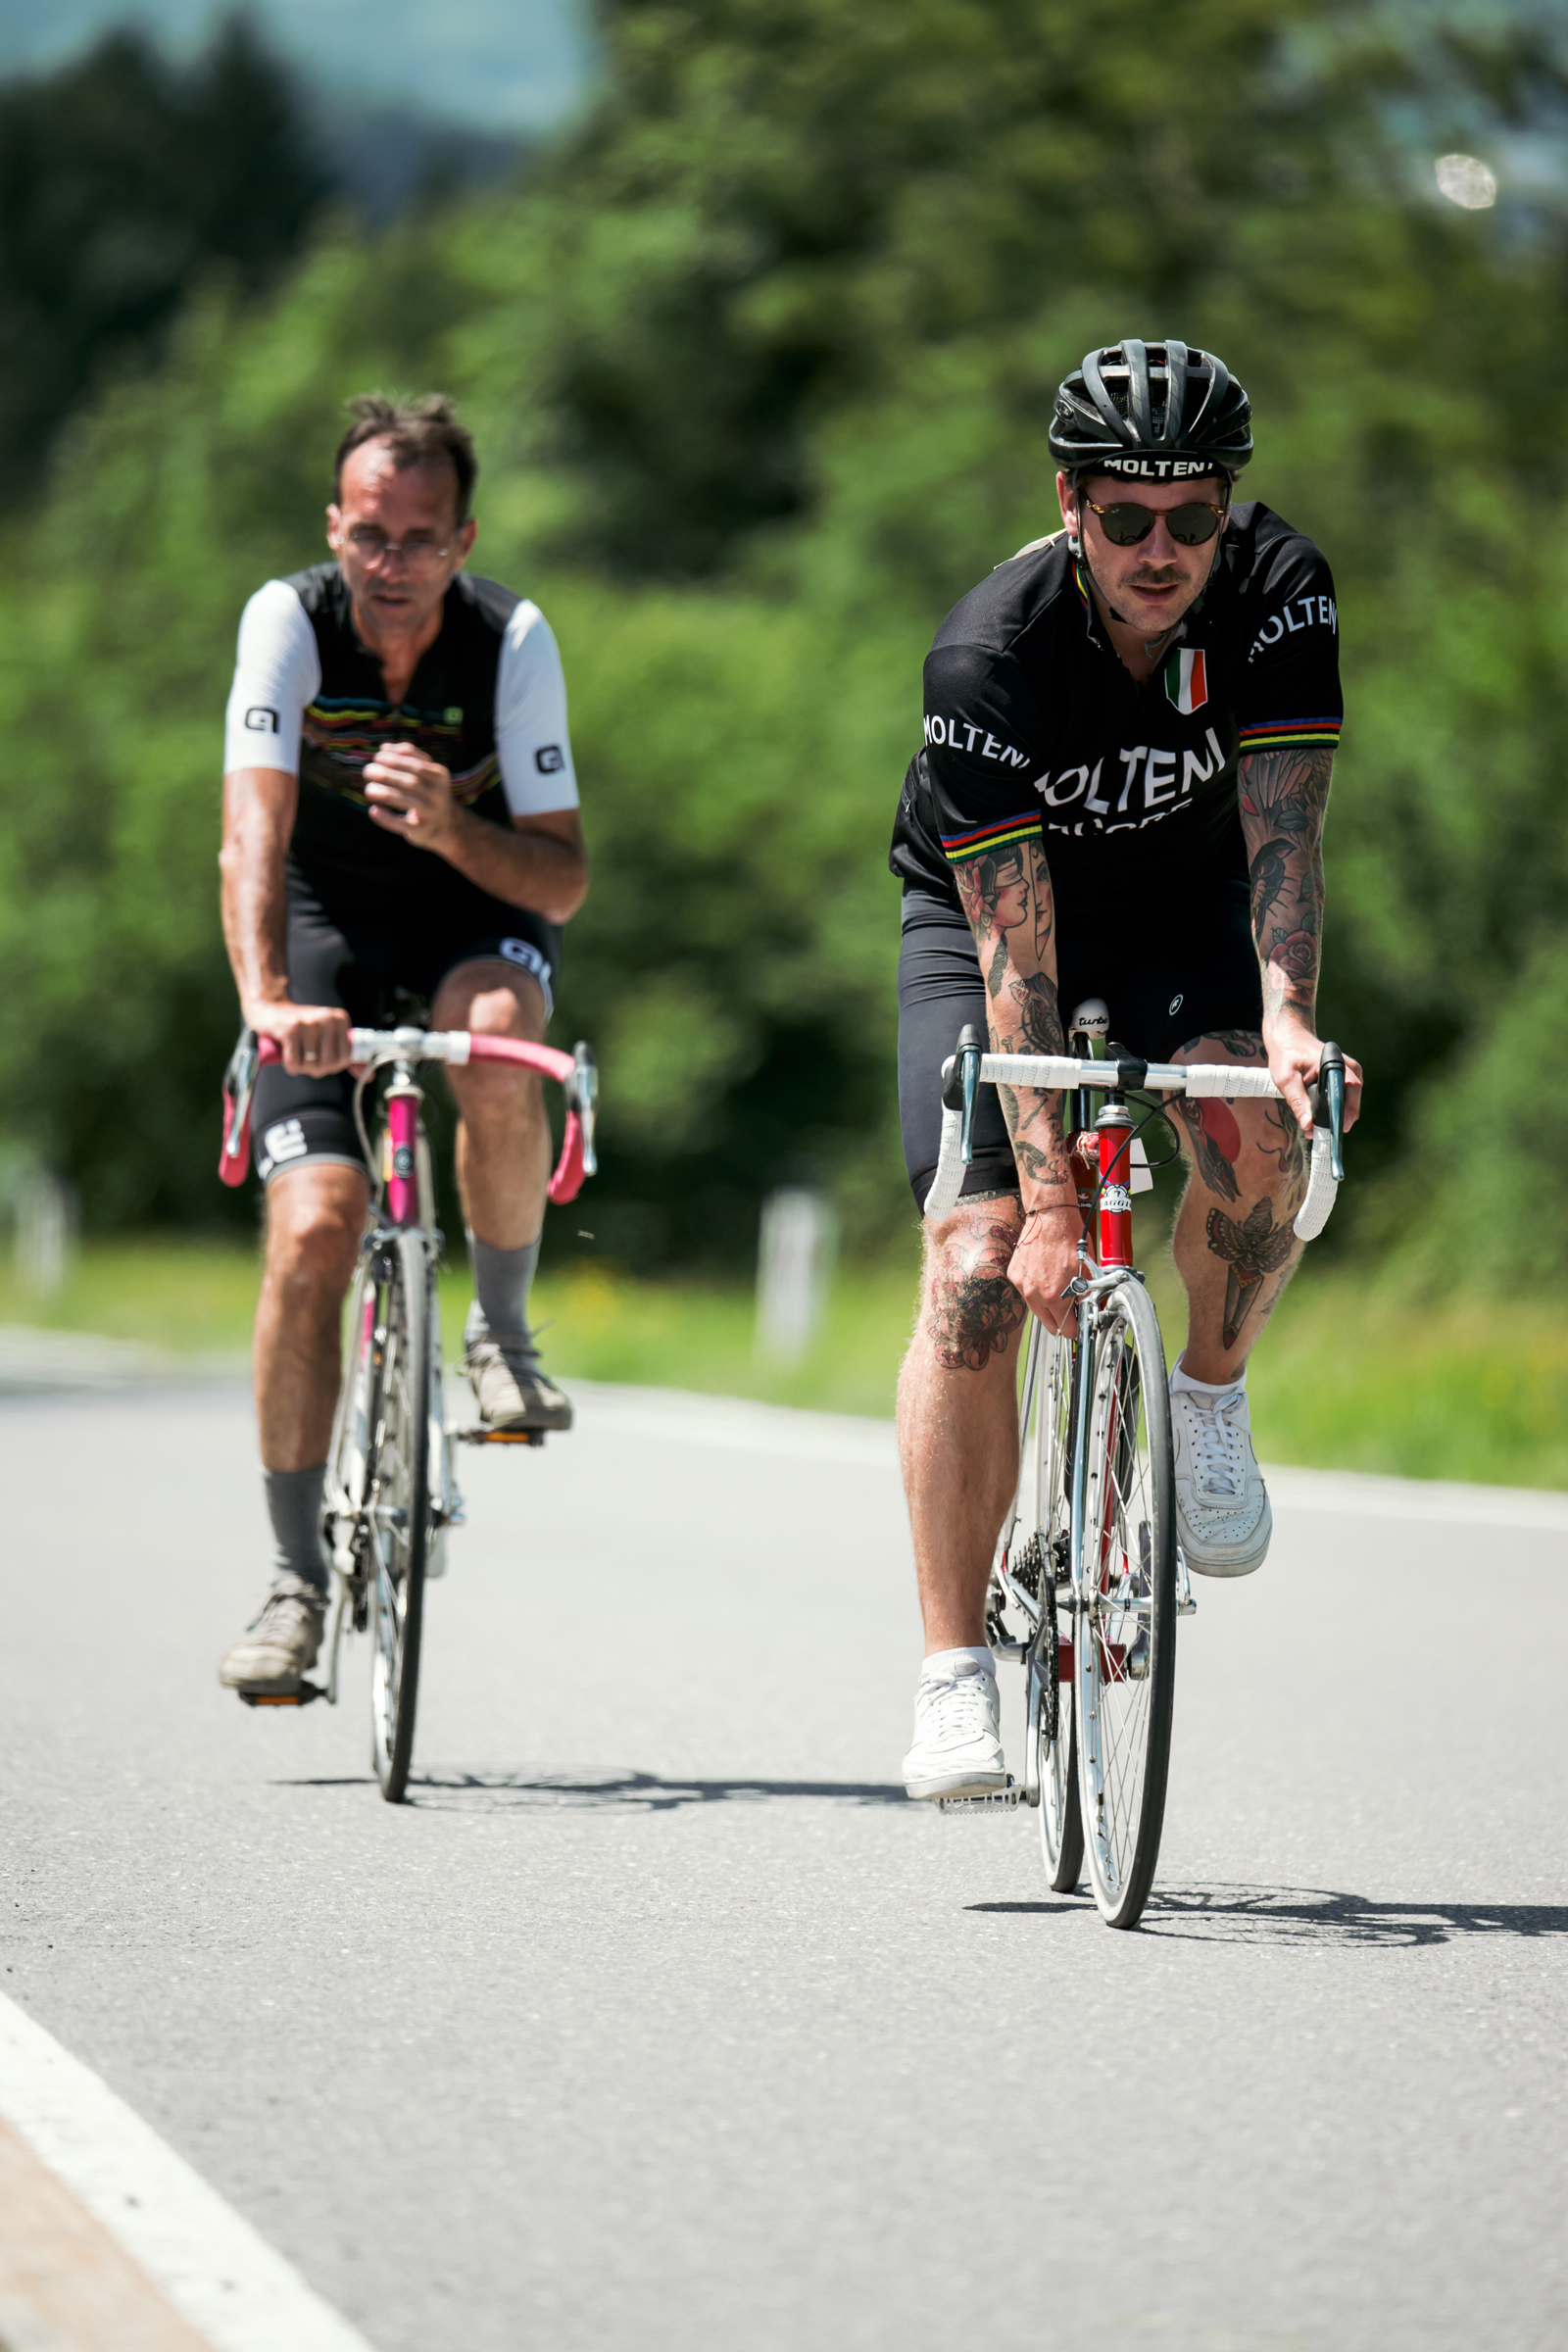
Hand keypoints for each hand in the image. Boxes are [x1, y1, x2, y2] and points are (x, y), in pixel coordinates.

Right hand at [248, 999, 352, 1076]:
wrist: (269, 1008)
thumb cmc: (302, 1027)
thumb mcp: (328, 1036)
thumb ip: (348, 1056)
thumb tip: (369, 1076)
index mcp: (340, 1019)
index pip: (345, 1058)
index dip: (331, 1065)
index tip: (321, 1055)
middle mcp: (327, 1018)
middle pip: (329, 1065)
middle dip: (315, 1068)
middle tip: (306, 1055)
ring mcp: (309, 1023)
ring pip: (310, 1066)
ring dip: (301, 1066)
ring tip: (296, 1050)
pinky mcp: (290, 1029)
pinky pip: (294, 1063)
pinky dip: (290, 1066)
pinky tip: (286, 1052)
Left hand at [362, 741, 463, 855]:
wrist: (448, 825)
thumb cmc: (428, 792)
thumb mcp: (425, 773)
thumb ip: (407, 757)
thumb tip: (384, 747)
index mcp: (440, 776)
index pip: (417, 764)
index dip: (394, 759)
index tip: (377, 757)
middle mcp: (439, 794)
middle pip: (412, 781)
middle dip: (387, 775)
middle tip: (368, 771)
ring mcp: (432, 813)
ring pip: (408, 801)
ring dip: (385, 794)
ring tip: (368, 789)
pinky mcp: (423, 831)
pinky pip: (403, 825)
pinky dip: (387, 818)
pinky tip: (373, 810)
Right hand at [1006, 1201, 1083, 1335]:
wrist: (1051, 1218)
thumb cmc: (1069, 1239)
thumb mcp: (1087, 1271)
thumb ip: (1086, 1295)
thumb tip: (1087, 1307)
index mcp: (1054, 1297)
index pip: (1064, 1329)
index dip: (1074, 1328)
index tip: (1076, 1324)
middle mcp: (1034, 1294)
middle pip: (1048, 1323)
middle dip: (1060, 1320)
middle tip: (1068, 1310)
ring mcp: (1021, 1285)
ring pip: (1036, 1307)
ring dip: (1046, 1304)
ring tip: (1056, 1288)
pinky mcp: (1014, 1274)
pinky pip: (1026, 1290)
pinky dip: (1035, 1288)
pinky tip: (1044, 1275)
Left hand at [1263, 1012, 1363, 1135]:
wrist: (1290, 1038)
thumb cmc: (1287, 1055)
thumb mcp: (1286, 1079)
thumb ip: (1297, 1102)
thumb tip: (1308, 1125)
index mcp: (1337, 1064)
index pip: (1348, 1092)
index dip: (1343, 1114)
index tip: (1336, 1131)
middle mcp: (1349, 1069)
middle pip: (1350, 1102)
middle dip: (1336, 1120)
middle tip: (1318, 1135)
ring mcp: (1350, 1074)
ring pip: (1348, 1103)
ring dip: (1333, 1117)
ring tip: (1315, 1128)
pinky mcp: (1345, 1080)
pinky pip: (1344, 1099)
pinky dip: (1332, 1110)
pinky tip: (1318, 1117)